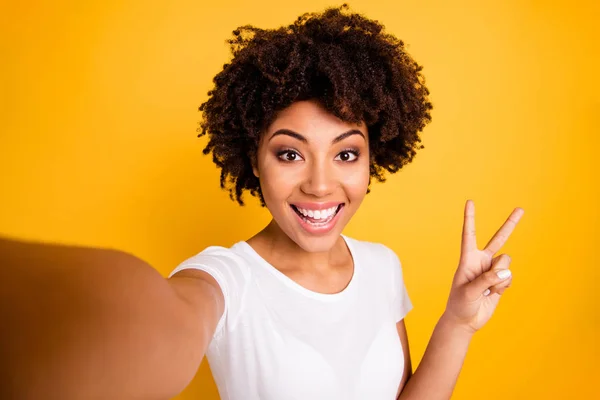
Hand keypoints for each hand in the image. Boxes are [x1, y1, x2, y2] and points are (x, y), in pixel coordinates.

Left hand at [443, 200, 524, 333]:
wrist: (465, 321)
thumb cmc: (460, 304)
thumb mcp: (469, 292)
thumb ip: (486, 280)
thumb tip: (505, 272)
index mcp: (468, 258)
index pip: (469, 234)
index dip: (470, 218)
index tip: (469, 201)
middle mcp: (481, 260)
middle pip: (498, 239)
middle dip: (510, 224)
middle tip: (521, 209)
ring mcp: (492, 270)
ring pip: (506, 263)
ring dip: (500, 277)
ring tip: (488, 288)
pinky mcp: (500, 281)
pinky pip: (509, 278)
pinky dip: (504, 286)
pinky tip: (493, 294)